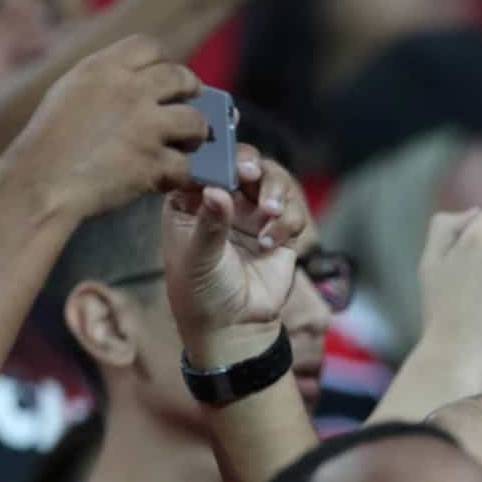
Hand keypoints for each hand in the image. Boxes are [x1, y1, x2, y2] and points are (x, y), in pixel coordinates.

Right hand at [7, 36, 208, 218]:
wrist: (40, 183)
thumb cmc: (48, 143)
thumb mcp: (69, 92)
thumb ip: (103, 80)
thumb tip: (134, 75)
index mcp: (103, 68)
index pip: (149, 46)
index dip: (163, 61)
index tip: (166, 78)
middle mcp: (129, 90)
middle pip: (181, 77)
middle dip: (190, 91)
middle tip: (189, 105)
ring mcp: (145, 126)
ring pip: (195, 120)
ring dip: (195, 134)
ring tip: (187, 144)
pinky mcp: (153, 162)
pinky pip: (187, 165)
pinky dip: (182, 174)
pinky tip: (170, 177)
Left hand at [161, 145, 304, 353]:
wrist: (235, 328)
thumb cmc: (202, 295)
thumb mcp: (198, 259)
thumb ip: (209, 224)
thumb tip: (216, 190)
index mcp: (190, 202)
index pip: (203, 164)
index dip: (216, 153)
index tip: (227, 156)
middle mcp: (222, 201)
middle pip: (242, 163)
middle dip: (251, 165)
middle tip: (251, 174)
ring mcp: (252, 214)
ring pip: (271, 179)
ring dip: (274, 189)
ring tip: (270, 212)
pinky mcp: (279, 230)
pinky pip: (291, 208)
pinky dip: (286, 221)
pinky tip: (270, 244)